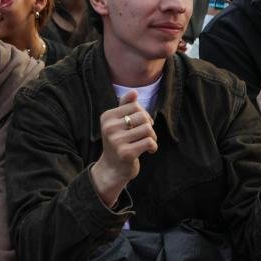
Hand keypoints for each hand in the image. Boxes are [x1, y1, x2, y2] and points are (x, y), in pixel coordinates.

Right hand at [90, 90, 157, 205]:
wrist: (112, 169)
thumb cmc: (118, 142)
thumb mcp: (118, 123)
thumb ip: (124, 106)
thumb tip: (133, 91)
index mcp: (107, 117)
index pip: (134, 105)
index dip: (142, 113)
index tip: (140, 124)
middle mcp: (109, 128)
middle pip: (142, 116)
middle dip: (149, 125)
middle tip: (147, 134)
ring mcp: (116, 141)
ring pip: (148, 129)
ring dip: (152, 137)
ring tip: (148, 142)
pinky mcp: (126, 153)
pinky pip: (149, 142)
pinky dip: (153, 146)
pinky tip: (149, 151)